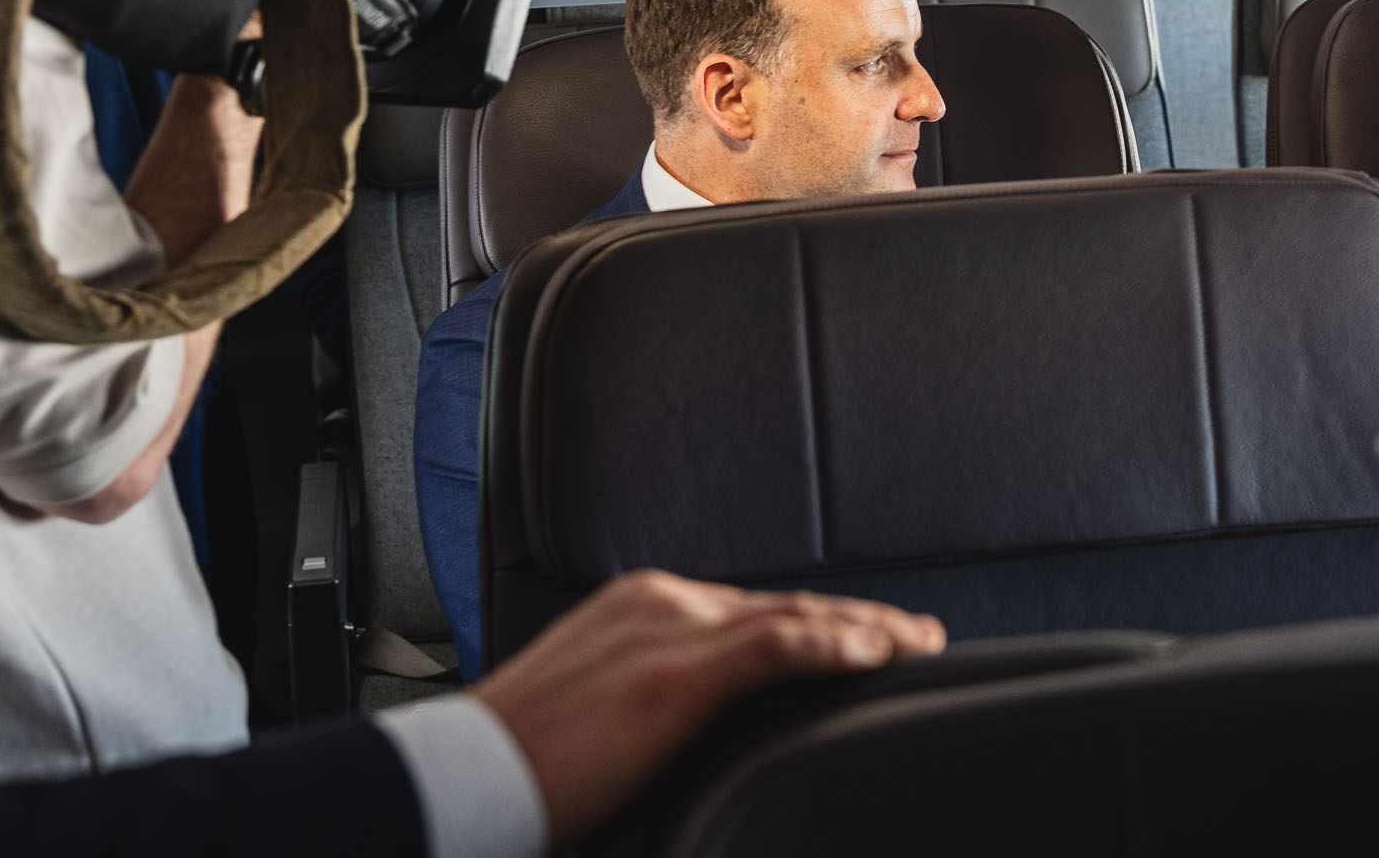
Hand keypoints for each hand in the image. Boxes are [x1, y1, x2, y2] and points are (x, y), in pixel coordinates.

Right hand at [473, 570, 944, 843]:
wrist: (462, 776)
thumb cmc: (519, 761)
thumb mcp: (599, 710)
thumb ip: (653, 700)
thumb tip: (692, 726)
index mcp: (641, 605)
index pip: (751, 611)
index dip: (817, 625)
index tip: (866, 642)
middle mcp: (660, 601)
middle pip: (783, 607)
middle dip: (857, 623)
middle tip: (916, 639)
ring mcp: (666, 630)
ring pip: (791, 620)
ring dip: (864, 632)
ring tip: (915, 645)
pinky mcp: (671, 674)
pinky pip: (771, 648)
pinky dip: (827, 646)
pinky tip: (870, 655)